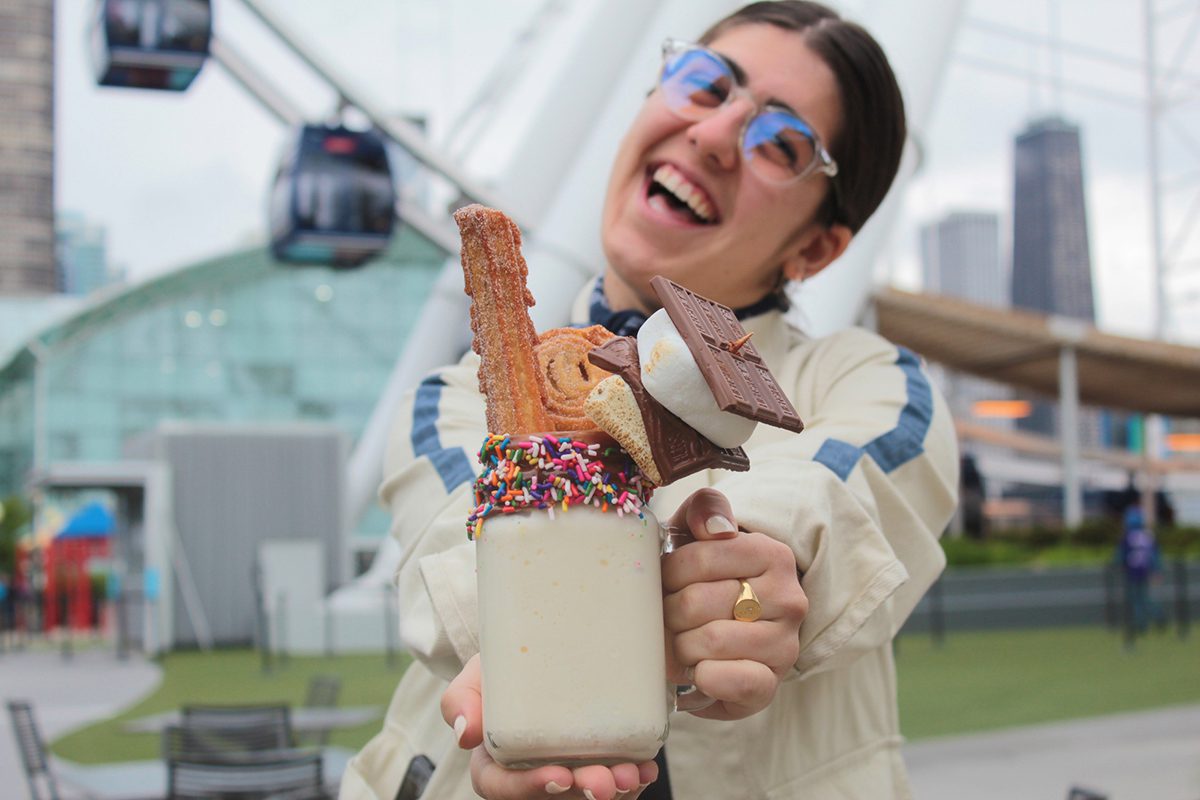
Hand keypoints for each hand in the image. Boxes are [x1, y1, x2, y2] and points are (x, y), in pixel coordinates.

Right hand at [442, 655, 659, 798]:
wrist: (540, 649)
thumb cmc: (504, 667)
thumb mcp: (478, 673)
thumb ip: (461, 698)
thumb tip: (464, 734)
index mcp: (495, 760)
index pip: (502, 787)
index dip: (530, 787)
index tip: (560, 775)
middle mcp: (531, 773)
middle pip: (553, 797)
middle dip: (582, 794)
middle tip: (606, 780)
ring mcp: (566, 771)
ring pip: (586, 797)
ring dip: (615, 791)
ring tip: (634, 773)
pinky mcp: (596, 762)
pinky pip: (615, 785)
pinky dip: (633, 780)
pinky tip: (646, 767)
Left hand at [662, 488, 808, 719]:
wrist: (728, 630)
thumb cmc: (705, 578)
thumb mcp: (698, 533)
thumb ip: (704, 509)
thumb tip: (715, 528)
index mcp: (771, 554)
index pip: (698, 559)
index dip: (668, 574)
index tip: (667, 581)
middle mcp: (787, 598)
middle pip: (695, 603)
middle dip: (667, 612)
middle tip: (667, 615)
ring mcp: (784, 644)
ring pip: (710, 642)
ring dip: (680, 646)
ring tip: (679, 642)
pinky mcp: (771, 685)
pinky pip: (737, 681)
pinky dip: (707, 678)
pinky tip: (697, 671)